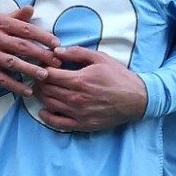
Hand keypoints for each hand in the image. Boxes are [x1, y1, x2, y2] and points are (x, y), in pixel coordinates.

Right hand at [0, 6, 58, 97]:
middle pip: (22, 46)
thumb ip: (16, 16)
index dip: (43, 36)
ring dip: (30, 70)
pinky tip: (27, 90)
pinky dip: (15, 85)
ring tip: (45, 75)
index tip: (56, 44)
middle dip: (41, 54)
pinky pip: (1, 79)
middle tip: (56, 62)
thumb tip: (31, 8)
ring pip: (12, 63)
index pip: (25, 29)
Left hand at [31, 46, 147, 131]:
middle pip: (46, 89)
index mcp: (80, 80)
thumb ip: (77, 52)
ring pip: (49, 103)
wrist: (137, 99)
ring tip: (41, 89)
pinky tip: (44, 110)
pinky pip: (57, 123)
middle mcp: (76, 98)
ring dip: (40, 96)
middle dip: (39, 81)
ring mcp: (78, 113)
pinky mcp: (82, 124)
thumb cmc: (119, 77)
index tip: (43, 66)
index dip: (42, 69)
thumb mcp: (101, 58)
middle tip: (38, 77)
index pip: (48, 75)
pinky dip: (46, 116)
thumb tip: (56, 50)